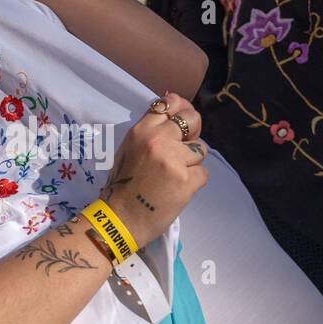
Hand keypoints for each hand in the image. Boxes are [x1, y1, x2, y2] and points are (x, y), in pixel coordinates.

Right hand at [101, 92, 207, 246]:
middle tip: (184, 150)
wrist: (119, 220)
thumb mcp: (128, 150)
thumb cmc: (121, 187)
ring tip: (175, 176)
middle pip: (192, 119)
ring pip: (200, 149)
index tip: (182, 123)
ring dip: (192, 162)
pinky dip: (194, 182)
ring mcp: (173, 160)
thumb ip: (150, 131)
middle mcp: (158, 140)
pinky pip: (203, 173)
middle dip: (193, 132)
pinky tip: (177, 190)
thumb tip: (172, 109)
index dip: (181, 110)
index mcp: (141, 131)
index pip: (171, 103)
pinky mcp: (186, 180)